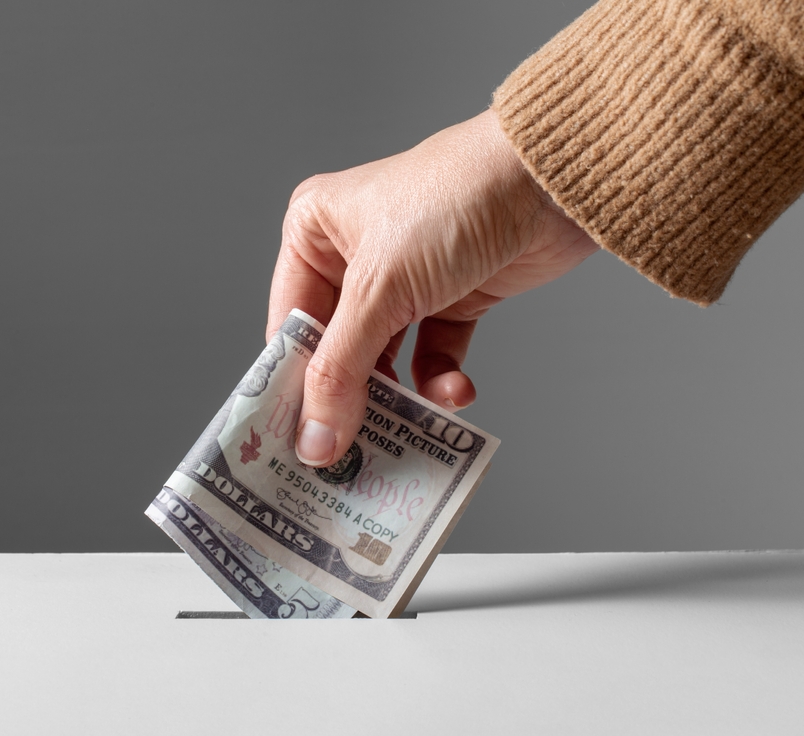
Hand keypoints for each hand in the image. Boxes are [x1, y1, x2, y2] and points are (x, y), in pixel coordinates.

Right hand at [267, 109, 597, 466]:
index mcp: (314, 234)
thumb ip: (342, 370)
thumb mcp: (380, 288)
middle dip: (349, 398)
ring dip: (400, 396)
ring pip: (385, 359)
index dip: (292, 385)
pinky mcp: (450, 298)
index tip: (294, 443)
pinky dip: (441, 378)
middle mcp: (353, 256)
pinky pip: (432, 354)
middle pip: (337, 349)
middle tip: (348, 454)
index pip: (291, 326)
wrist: (550, 182)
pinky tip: (455, 391)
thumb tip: (314, 441)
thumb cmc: (453, 201)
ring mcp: (404, 280)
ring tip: (404, 433)